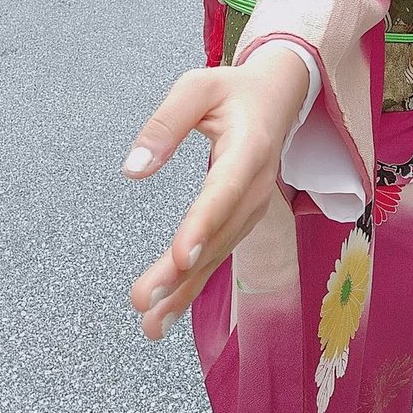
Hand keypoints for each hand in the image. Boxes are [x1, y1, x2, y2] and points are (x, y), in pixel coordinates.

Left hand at [123, 47, 308, 339]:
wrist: (280, 97)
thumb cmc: (233, 90)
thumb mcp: (196, 88)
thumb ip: (164, 124)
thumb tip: (132, 169)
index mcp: (249, 147)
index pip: (225, 191)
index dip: (203, 225)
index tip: (179, 257)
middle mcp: (257, 185)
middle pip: (219, 234)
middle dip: (182, 272)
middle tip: (144, 302)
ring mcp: (254, 207)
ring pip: (219, 253)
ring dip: (185, 290)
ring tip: (149, 324)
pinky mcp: (243, 219)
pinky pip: (219, 256)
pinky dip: (193, 286)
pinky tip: (166, 314)